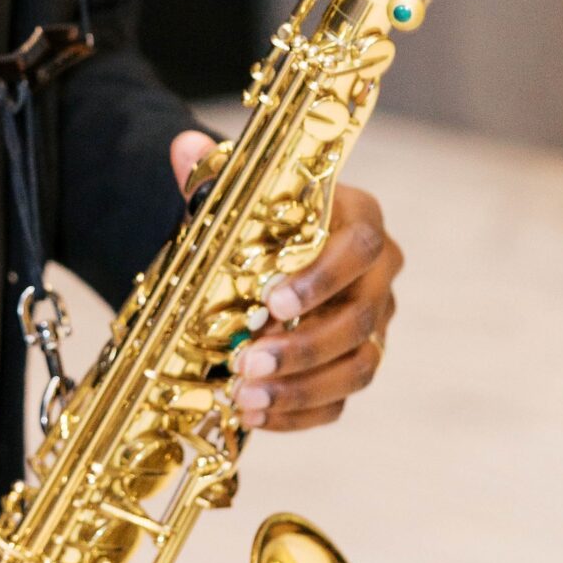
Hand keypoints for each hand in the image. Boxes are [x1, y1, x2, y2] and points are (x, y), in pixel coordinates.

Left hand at [170, 130, 402, 433]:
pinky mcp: (357, 365)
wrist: (272, 252)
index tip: (272, 300)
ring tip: (246, 398)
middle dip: (304, 346)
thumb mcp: (239, 192)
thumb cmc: (262, 218)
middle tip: (246, 361)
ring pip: (360, 368)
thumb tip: (184, 146)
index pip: (361, 248)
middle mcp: (378, 276)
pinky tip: (254, 416)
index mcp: (360, 221)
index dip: (322, 278)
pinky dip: (299, 414)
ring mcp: (374, 326)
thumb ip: (213, 173)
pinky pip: (341, 401)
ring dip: (302, 388)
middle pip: (361, 319)